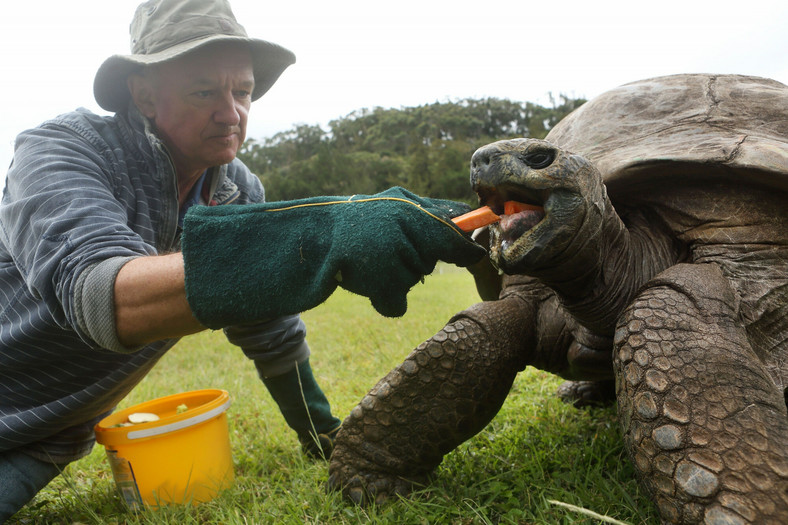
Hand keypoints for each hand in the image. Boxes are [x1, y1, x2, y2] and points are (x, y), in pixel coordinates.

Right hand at [182, 187, 485, 326]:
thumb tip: (467, 233)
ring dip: (392, 279)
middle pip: (433, 252)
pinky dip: (382, 297)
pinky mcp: (377, 272)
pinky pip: (395, 297)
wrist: (296, 242)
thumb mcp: (386, 215)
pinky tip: (359, 281)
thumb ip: (421, 222)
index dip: (470, 238)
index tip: (482, 253)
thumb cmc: (344, 231)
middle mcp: (401, 214)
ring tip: (362, 265)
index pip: (452, 217)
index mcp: (404, 201)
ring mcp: (389, 243)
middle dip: (415, 260)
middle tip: (380, 254)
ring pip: (412, 275)